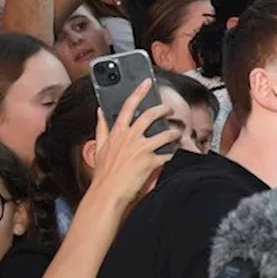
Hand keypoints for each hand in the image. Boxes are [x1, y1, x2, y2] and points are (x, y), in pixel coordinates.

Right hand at [91, 79, 181, 206]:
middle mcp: (129, 137)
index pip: (127, 106)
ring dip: (174, 133)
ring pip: (164, 134)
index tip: (146, 83)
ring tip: (177, 134)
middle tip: (170, 110)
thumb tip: (99, 111)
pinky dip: (171, 154)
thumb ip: (101, 128)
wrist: (106, 194)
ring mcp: (140, 149)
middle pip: (150, 115)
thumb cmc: (104, 174)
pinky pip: (167, 154)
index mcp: (116, 133)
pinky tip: (172, 155)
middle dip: (163, 109)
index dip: (138, 92)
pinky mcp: (150, 161)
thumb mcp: (99, 148)